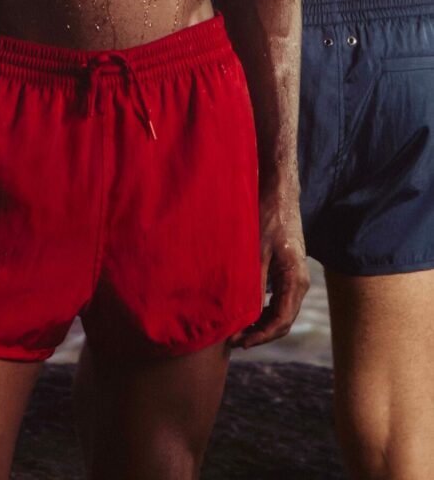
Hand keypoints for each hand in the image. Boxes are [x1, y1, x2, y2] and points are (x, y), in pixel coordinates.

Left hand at [229, 188, 308, 349]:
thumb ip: (253, 285)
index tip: (239, 342)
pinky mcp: (288, 267)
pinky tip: (246, 307)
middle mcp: (299, 281)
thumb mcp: (256, 252)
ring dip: (261, 321)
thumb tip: (244, 316)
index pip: (281, 321)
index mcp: (295, 280)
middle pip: (283, 320)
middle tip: (233, 339)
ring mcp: (295, 274)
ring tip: (237, 327)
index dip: (260, 336)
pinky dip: (264, 308)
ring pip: (281, 310)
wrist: (278, 189)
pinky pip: (279, 296)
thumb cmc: (267, 215)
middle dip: (260, 333)